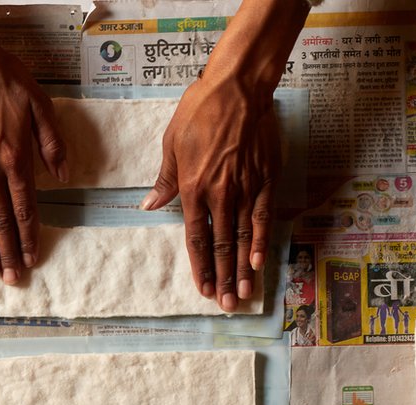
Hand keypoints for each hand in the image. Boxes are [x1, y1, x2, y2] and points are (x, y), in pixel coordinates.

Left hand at [138, 0, 308, 312]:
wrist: (237, 89)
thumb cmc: (199, 113)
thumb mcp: (171, 145)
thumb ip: (165, 180)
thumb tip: (150, 205)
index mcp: (192, 188)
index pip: (196, 238)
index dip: (200, 267)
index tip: (203, 290)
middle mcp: (219, 195)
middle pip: (220, 246)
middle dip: (223, 278)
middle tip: (227, 305)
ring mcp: (245, 188)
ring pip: (242, 238)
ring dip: (242, 268)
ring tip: (244, 293)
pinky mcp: (266, 179)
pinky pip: (263, 217)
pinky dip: (260, 240)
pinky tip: (260, 261)